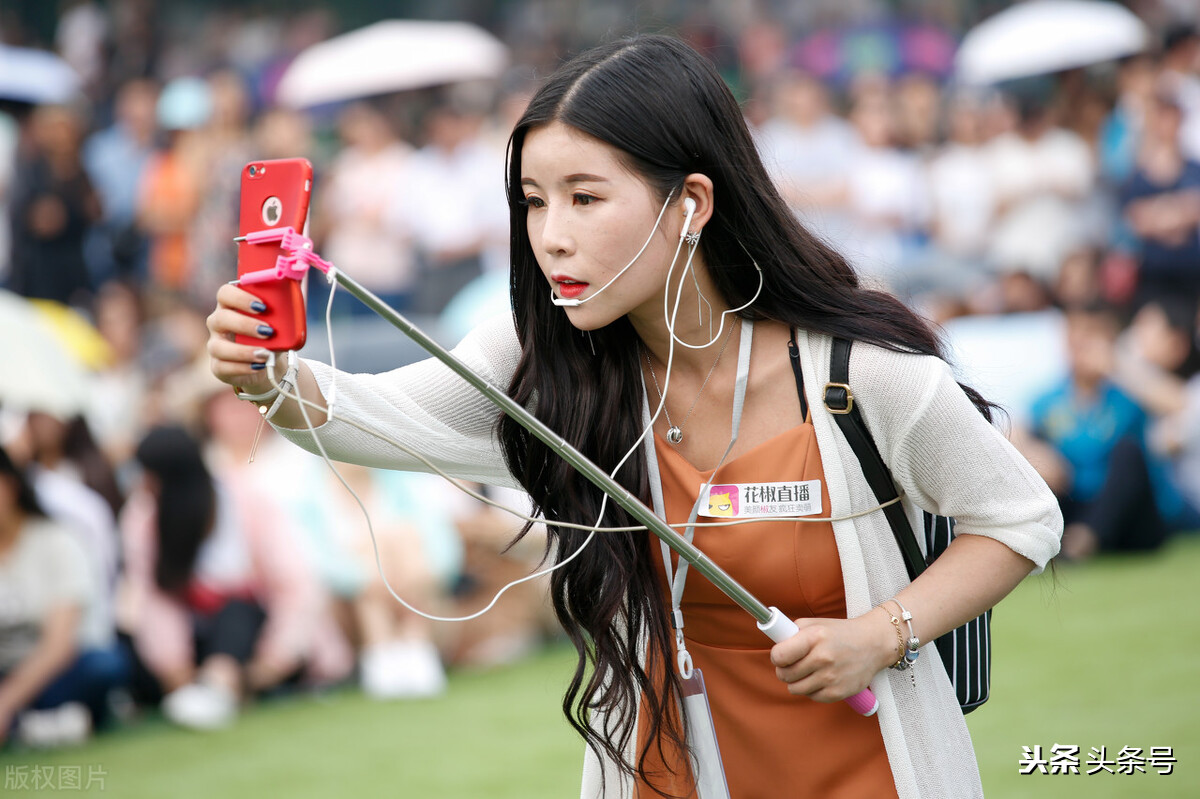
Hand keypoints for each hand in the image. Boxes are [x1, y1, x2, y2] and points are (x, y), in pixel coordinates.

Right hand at [206, 283, 284, 394]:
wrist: (268, 361)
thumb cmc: (272, 334)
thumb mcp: (280, 320)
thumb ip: (286, 304)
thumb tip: (299, 282)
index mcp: (230, 305)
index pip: (225, 293)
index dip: (240, 298)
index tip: (261, 306)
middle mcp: (218, 323)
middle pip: (220, 319)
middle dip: (244, 324)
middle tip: (268, 331)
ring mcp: (216, 345)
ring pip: (217, 347)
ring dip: (242, 350)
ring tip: (265, 353)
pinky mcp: (218, 366)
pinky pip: (222, 367)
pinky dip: (242, 368)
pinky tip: (259, 365)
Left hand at [770, 610, 896, 701]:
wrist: (874, 644)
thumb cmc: (840, 633)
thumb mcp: (816, 623)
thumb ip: (792, 632)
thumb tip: (773, 643)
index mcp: (815, 637)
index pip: (779, 656)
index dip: (776, 657)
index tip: (780, 656)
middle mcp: (823, 658)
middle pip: (785, 675)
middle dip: (784, 670)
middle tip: (793, 664)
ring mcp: (831, 677)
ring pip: (795, 688)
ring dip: (797, 681)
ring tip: (807, 671)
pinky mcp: (838, 692)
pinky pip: (812, 696)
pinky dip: (812, 689)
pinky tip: (821, 678)